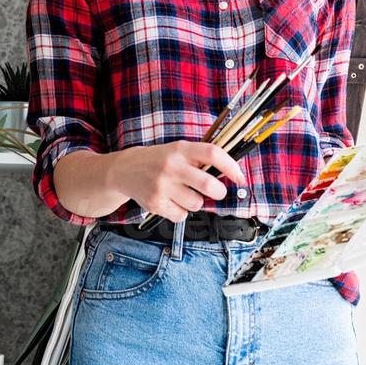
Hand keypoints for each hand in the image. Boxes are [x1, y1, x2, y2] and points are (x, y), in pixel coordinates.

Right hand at [110, 140, 246, 223]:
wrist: (125, 169)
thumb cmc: (159, 159)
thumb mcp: (178, 150)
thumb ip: (200, 158)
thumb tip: (229, 172)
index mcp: (181, 149)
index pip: (213, 154)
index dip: (231, 166)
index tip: (240, 177)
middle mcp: (172, 166)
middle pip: (209, 185)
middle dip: (219, 192)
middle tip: (217, 191)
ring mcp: (162, 186)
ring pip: (196, 204)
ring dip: (196, 202)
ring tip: (183, 193)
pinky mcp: (155, 203)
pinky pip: (182, 216)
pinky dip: (181, 212)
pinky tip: (171, 201)